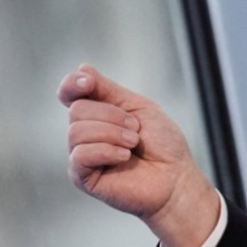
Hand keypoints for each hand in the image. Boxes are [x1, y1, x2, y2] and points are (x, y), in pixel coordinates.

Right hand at [58, 64, 219, 246]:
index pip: (70, 93)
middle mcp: (86, 133)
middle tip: (136, 131)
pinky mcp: (83, 176)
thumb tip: (81, 68)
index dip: (72, 84)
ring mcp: (82, 155)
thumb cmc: (163, 145)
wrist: (176, 178)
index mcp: (99, 113)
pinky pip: (80, 155)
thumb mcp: (139, 108)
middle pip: (77, 109)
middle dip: (113, 116)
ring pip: (76, 131)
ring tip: (133, 145)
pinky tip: (124, 158)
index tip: (87, 82)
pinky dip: (107, 151)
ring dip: (114, 134)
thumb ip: (109, 90)